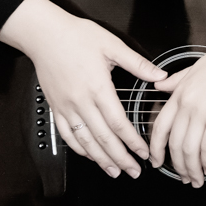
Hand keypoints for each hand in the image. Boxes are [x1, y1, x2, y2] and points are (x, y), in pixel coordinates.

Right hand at [0, 0, 165, 177]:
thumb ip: (137, 64)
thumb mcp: (112, 45)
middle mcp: (81, 101)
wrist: (44, 34)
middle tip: (133, 171)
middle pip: (103, 138)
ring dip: (100, 159)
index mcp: (98, 88)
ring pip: (85, 141)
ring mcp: (66, 106)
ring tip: (114, 171)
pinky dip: (79, 148)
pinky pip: (67, 134)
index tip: (144, 153)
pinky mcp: (56, 107)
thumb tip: (160, 75)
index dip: (132, 142)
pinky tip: (89, 155)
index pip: (119, 123)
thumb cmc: (76, 36)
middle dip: (120, 158)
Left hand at [149, 22, 205, 186]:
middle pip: (174, 144)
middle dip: (177, 166)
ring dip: (192, 169)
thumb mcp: (197, 66)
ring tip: (197, 179)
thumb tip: (159, 85)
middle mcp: (186, 104)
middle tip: (182, 177)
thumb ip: (176, 80)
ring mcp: (202, 111)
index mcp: (179, 92)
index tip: (157, 161)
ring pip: (189, 150)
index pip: (160, 126)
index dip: (156, 148)